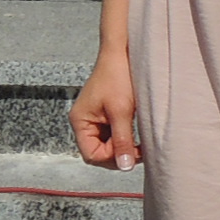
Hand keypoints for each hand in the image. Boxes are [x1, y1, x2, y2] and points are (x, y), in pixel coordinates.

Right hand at [69, 51, 142, 168]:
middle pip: (98, 152)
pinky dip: (124, 138)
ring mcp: (94, 119)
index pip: (91, 155)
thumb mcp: (121, 112)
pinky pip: (112, 135)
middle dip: (117, 154)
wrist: (122, 52)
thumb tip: (124, 166)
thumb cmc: (117, 76)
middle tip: (138, 150)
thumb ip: (122, 141)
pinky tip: (136, 134)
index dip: (110, 158)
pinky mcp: (105, 115)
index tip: (130, 153)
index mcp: (80, 121)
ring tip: (139, 142)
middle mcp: (84, 122)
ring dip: (122, 146)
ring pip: (107, 145)